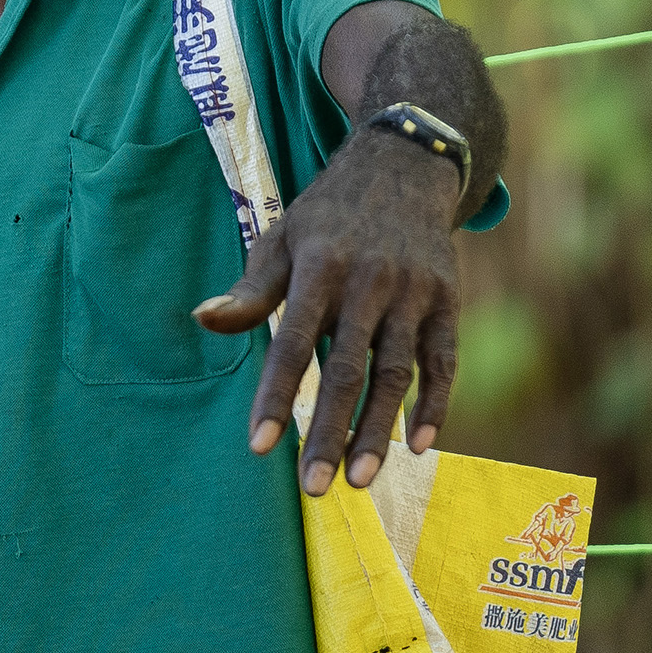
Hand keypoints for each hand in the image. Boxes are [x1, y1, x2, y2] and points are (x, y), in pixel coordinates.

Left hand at [193, 127, 461, 492]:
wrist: (405, 165)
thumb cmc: (329, 216)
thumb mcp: (283, 238)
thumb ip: (250, 290)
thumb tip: (203, 319)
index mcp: (320, 267)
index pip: (293, 343)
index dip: (277, 397)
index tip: (260, 447)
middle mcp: (370, 281)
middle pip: (349, 370)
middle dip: (331, 433)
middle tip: (315, 488)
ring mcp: (414, 292)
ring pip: (397, 374)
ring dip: (379, 430)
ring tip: (361, 481)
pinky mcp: (448, 300)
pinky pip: (444, 360)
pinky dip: (437, 404)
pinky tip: (420, 446)